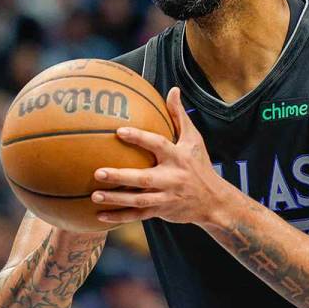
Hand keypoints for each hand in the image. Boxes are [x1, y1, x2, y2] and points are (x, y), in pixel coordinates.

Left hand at [91, 87, 233, 224]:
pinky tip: (99, 215)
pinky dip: (119, 216)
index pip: (158, 145)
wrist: (214, 201)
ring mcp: (166, 197)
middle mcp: (172, 178)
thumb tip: (173, 90)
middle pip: (144, 179)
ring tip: (94, 195)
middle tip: (98, 172)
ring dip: (116, 199)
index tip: (119, 131)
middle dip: (121, 176)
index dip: (140, 138)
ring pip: (138, 201)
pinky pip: (137, 216)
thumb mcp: (194, 140)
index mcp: (178, 157)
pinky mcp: (161, 211)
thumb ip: (180, 116)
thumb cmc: (200, 166)